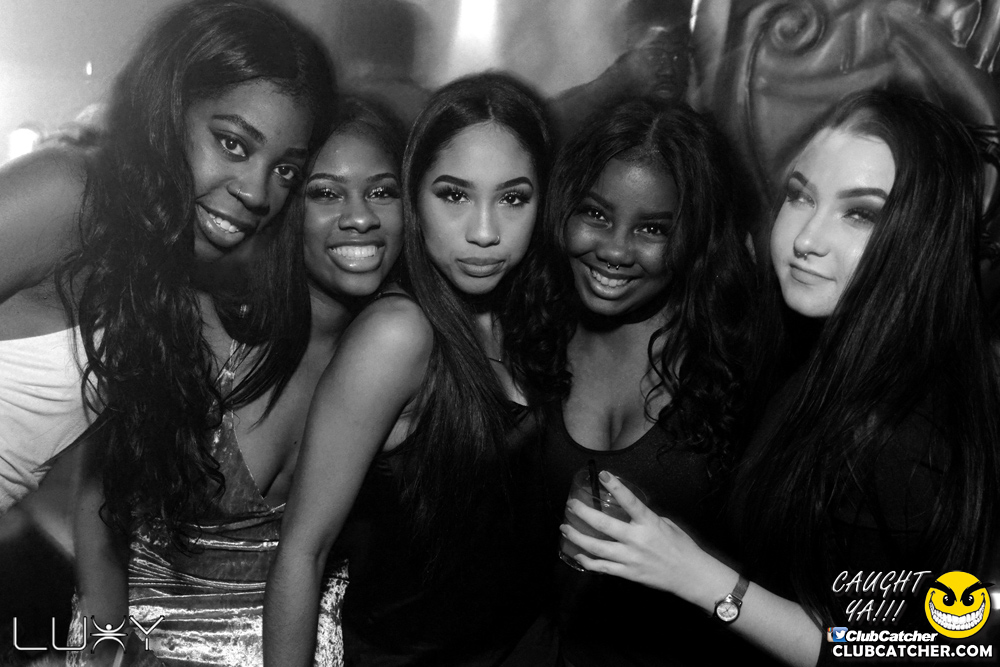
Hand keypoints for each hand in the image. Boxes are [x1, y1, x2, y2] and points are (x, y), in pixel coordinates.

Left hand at [559, 470, 734, 611]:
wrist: (691, 575)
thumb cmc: (681, 546)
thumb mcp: (666, 524)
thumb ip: (645, 518)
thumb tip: (626, 512)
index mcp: (649, 523)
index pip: (630, 501)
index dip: (615, 486)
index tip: (601, 474)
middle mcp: (637, 539)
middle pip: (603, 524)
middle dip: (583, 513)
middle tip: (570, 505)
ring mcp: (630, 558)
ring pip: (596, 547)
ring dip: (577, 537)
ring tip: (565, 528)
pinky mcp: (628, 573)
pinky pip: (602, 567)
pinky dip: (587, 561)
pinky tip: (577, 554)